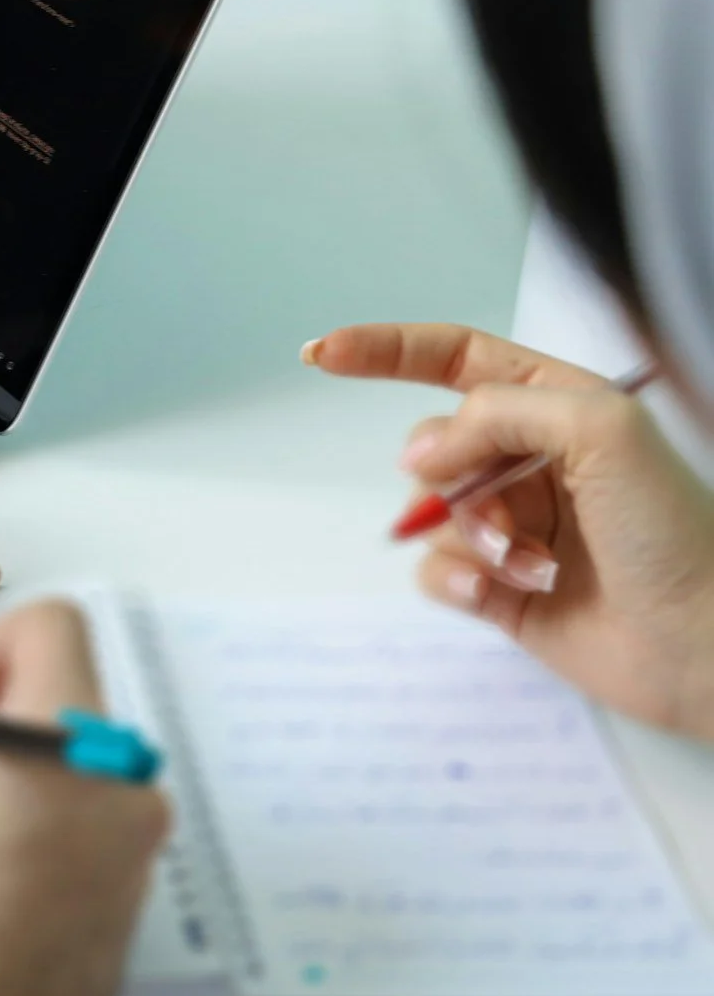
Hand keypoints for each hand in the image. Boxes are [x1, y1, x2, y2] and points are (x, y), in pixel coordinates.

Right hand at [307, 322, 713, 736]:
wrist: (706, 644)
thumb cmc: (674, 533)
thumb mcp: (599, 429)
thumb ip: (498, 410)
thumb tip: (424, 453)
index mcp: (559, 405)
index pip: (454, 359)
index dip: (384, 351)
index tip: (321, 354)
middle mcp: (531, 460)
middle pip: (432, 444)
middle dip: (451, 476)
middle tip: (501, 508)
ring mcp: (514, 525)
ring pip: (430, 513)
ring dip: (469, 536)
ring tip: (527, 563)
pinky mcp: (499, 587)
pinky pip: (434, 570)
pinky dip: (457, 580)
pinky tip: (499, 594)